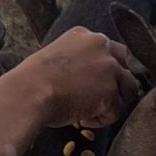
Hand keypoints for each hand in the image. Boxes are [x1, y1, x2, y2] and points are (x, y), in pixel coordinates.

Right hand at [15, 28, 141, 131]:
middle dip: (116, 84)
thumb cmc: (31, 80)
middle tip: (99, 100)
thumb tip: (85, 78)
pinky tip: (82, 119)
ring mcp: (109, 68)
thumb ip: (77, 60)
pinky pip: (117, 111)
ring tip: (89, 113)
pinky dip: (102, 120)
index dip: (102, 71)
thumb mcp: (55, 56)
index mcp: (85, 35)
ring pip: (127, 89)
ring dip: (112, 103)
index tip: (90, 85)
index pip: (108, 50)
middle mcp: (101, 45)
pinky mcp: (110, 91)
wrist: (28, 92)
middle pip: (125, 65)